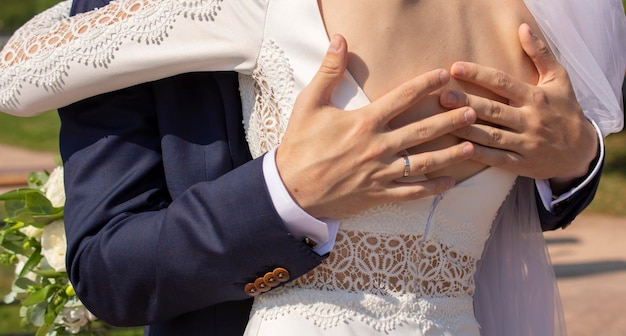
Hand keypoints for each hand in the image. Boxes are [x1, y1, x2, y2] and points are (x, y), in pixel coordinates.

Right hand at [276, 35, 475, 218]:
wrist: (291, 189)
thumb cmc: (299, 145)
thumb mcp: (309, 104)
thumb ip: (328, 71)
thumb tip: (339, 40)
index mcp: (363, 122)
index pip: (402, 98)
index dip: (425, 84)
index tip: (445, 75)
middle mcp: (377, 147)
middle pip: (422, 131)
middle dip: (450, 120)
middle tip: (473, 111)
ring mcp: (380, 173)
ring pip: (423, 163)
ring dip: (450, 154)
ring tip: (472, 145)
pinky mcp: (378, 194)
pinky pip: (411, 192)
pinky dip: (432, 188)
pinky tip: (450, 183)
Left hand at [440, 23, 597, 193]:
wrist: (581, 152)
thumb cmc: (565, 110)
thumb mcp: (559, 79)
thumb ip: (540, 53)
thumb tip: (523, 27)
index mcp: (536, 98)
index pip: (503, 83)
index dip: (478, 75)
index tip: (456, 68)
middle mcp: (531, 120)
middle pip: (493, 110)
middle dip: (466, 103)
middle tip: (442, 97)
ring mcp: (526, 143)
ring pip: (491, 136)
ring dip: (466, 129)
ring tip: (442, 121)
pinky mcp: (522, 164)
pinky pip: (496, 159)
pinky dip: (478, 154)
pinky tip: (458, 148)